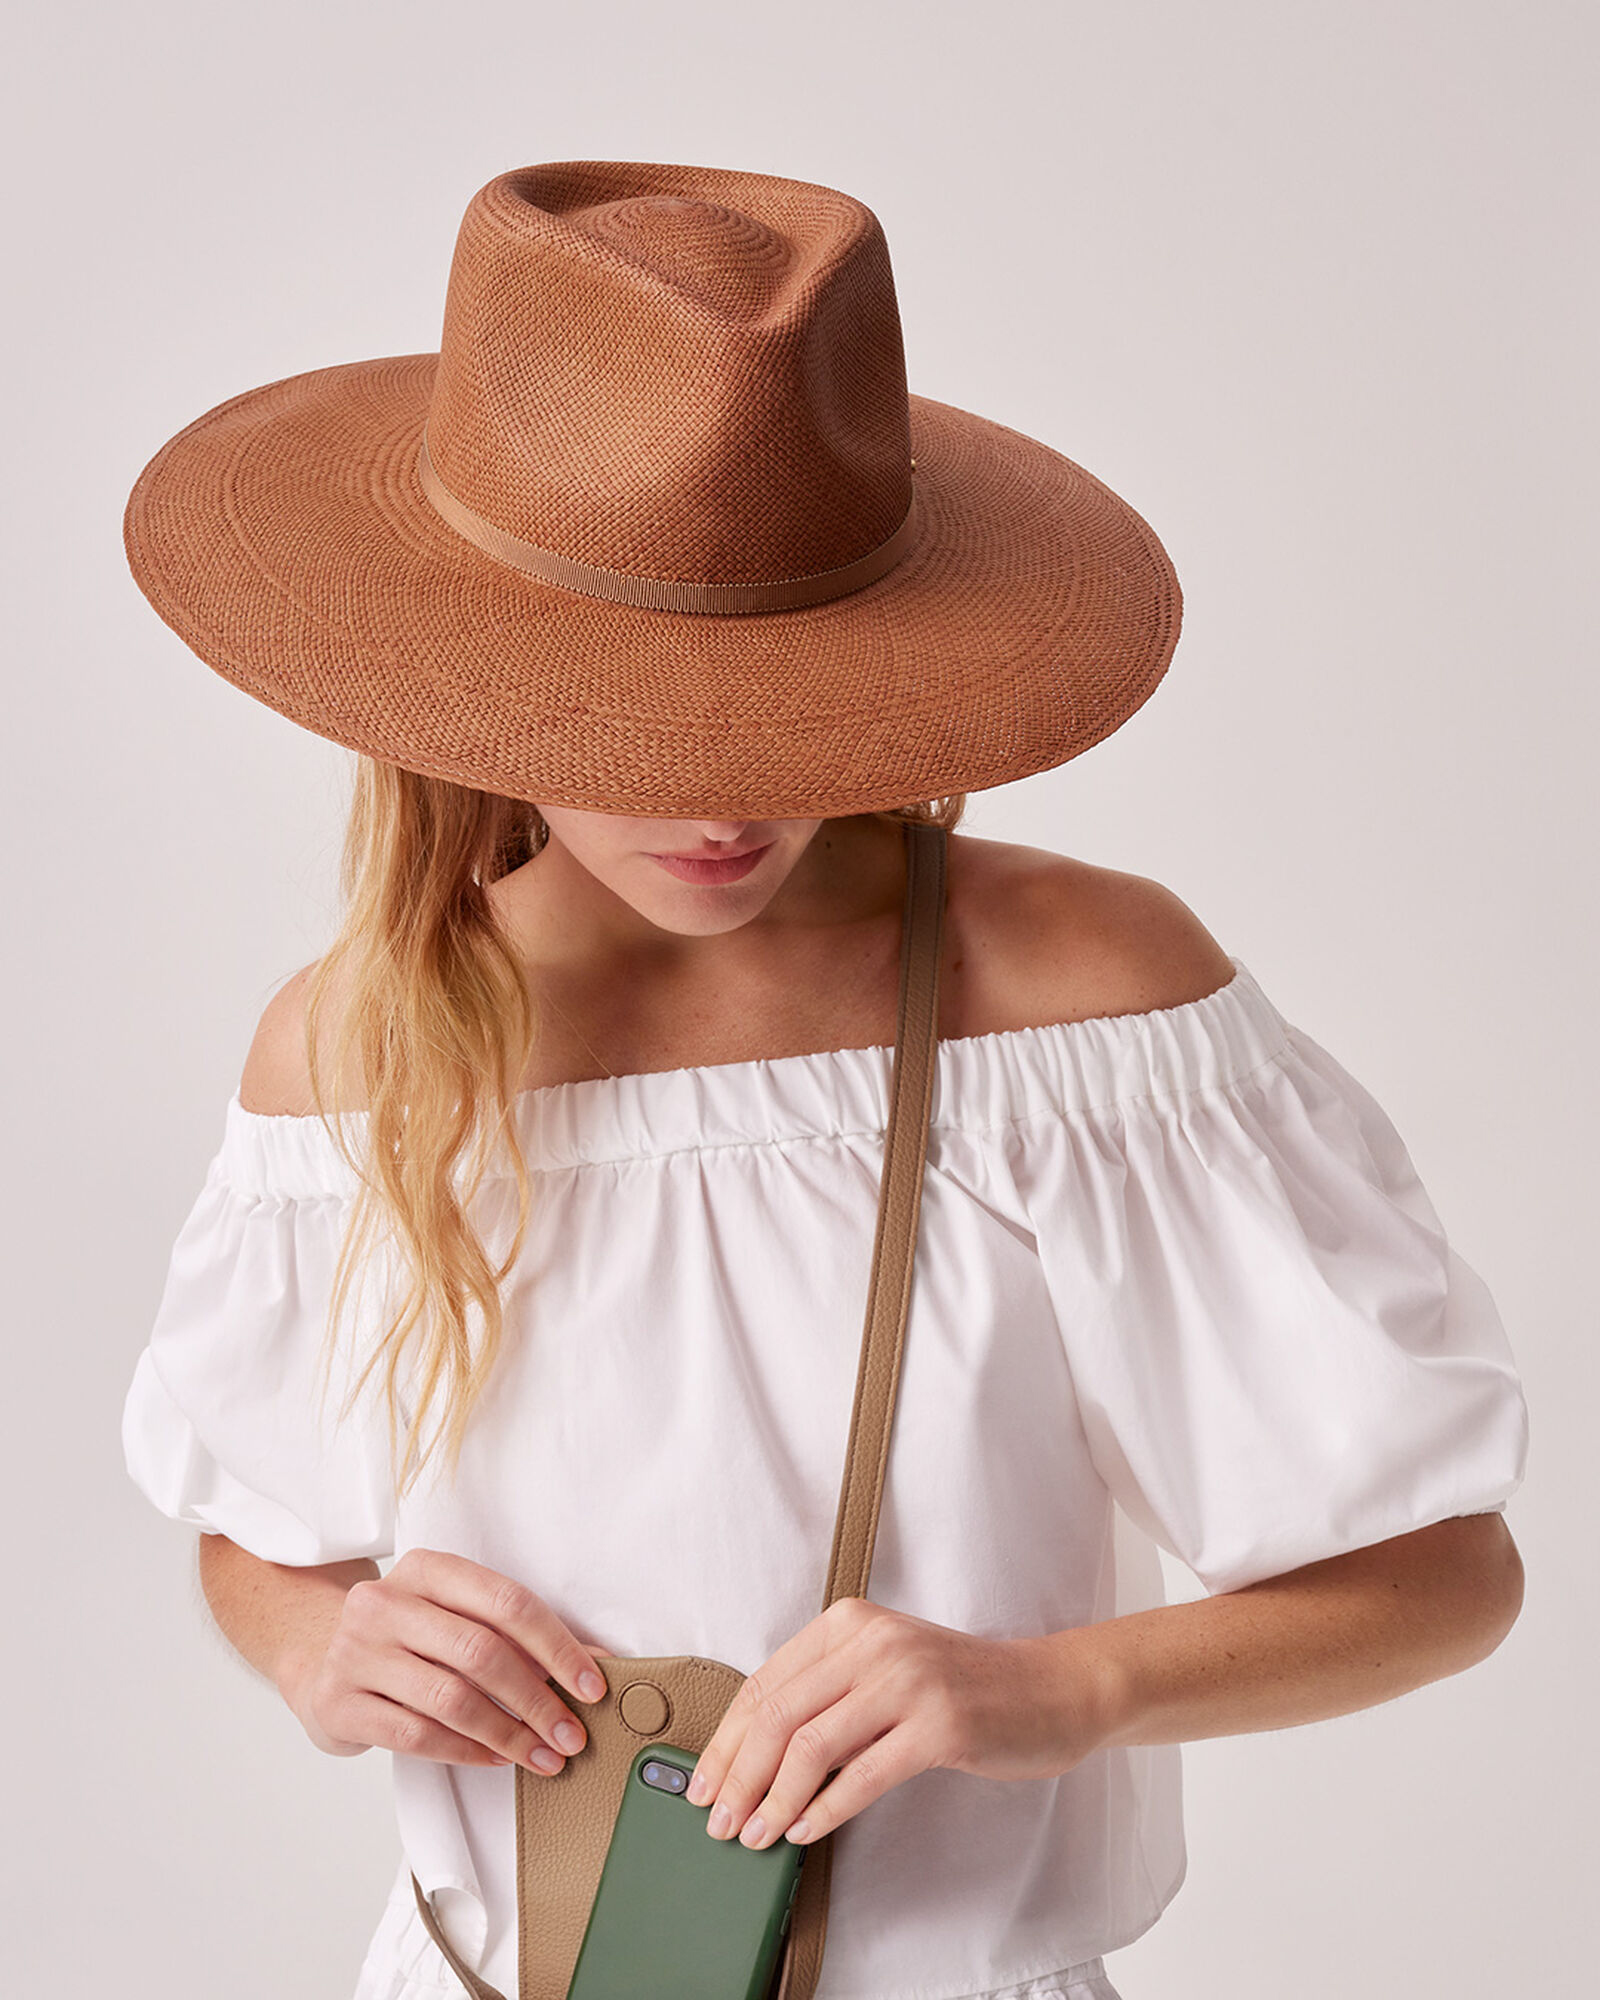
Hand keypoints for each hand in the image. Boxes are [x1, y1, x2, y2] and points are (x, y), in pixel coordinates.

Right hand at [285, 1547, 610, 1773]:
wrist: (320, 1655)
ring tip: (542, 1755)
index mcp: (426, 1568)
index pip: (506, 1601)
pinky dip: (467, 1751)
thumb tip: (593, 1663)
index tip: (591, 1684)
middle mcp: (386, 1602)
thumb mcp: (451, 1613)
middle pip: (482, 1652)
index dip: (557, 1645)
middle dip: (538, 1700)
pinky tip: (496, 1759)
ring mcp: (355, 1652)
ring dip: (509, 1734)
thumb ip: (512, 1633)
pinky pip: (418, 1735)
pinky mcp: (339, 1702)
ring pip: (452, 1698)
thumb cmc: (407, 1637)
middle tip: (571, 1734)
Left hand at [684, 1598, 1111, 1850]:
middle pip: (777, 1715)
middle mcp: (874, 1642)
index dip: (726, 1739)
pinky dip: (822, 1809)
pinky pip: (862, 1775)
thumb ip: (829, 1692)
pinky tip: (803, 1831)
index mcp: (850, 1622)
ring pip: (810, 1746)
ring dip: (772, 1799)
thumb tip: (754, 1755)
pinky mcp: (939, 1725)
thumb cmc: (963, 1687)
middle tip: (717, 1819)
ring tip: (753, 1834)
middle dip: (737, 1774)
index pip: (764, 1683)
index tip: (702, 1782)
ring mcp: (908, 1680)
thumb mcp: (886, 1668)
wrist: (1051, 1689)